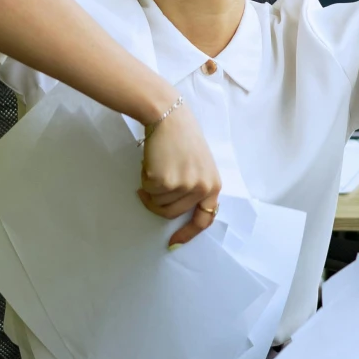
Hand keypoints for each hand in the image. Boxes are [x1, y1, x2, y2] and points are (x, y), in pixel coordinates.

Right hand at [138, 101, 221, 245]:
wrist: (168, 115)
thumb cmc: (182, 137)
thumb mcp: (200, 164)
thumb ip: (196, 187)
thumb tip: (181, 209)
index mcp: (213, 185)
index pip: (204, 219)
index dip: (188, 234)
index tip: (173, 243)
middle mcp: (201, 188)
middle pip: (172, 213)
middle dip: (158, 204)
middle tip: (150, 187)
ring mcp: (184, 185)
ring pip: (158, 203)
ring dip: (151, 189)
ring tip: (155, 167)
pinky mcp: (165, 181)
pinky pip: (148, 191)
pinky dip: (144, 180)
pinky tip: (150, 163)